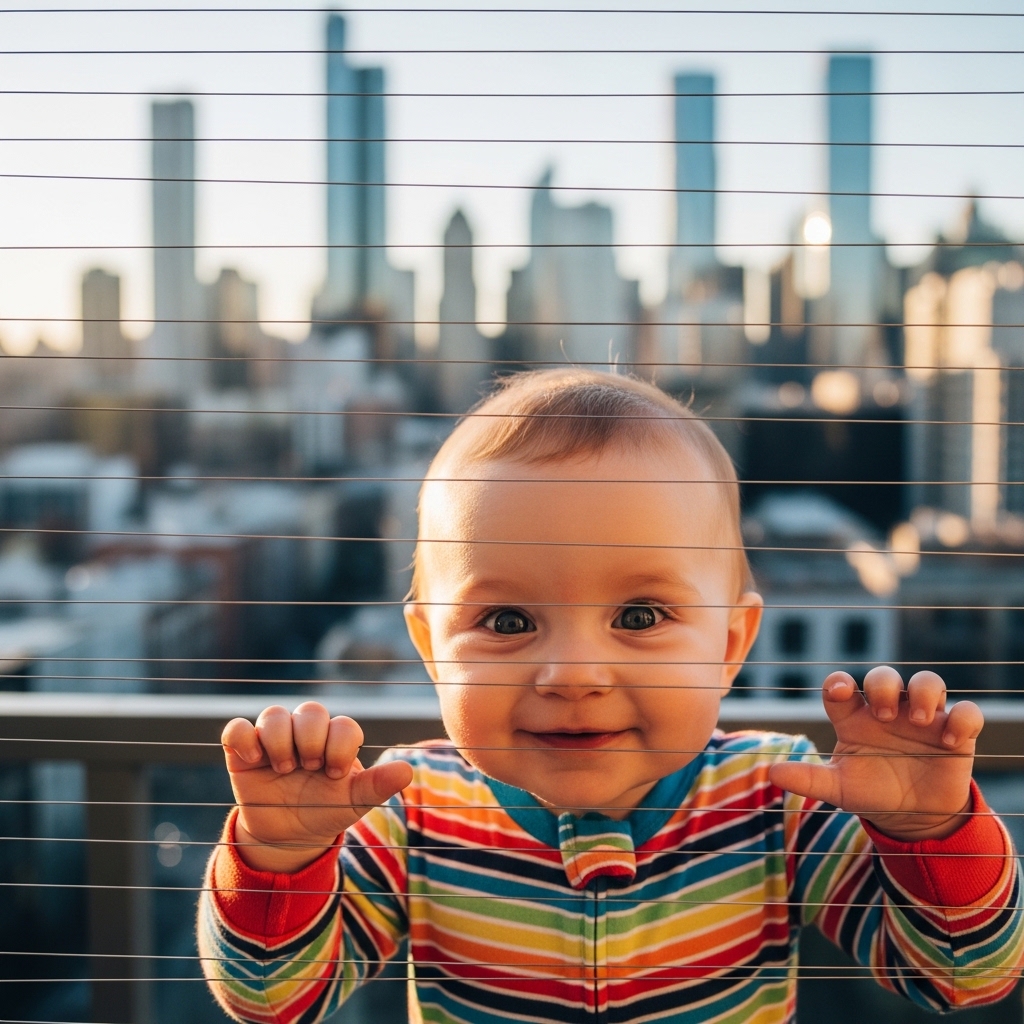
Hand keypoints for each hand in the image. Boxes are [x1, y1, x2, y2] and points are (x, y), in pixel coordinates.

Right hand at [221, 701, 412, 872]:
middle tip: (310, 767)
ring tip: (285, 768)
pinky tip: (254, 760)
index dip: (341, 747)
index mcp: (336, 740)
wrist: (287, 836)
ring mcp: (274, 739)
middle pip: (311, 711)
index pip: (344, 725)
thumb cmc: (325, 811)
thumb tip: (407, 771)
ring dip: (280, 740)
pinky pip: (236, 728)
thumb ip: (377, 785)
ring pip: (274, 714)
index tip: (336, 774)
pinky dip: (243, 739)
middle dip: (312, 740)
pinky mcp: (243, 750)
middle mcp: (306, 732)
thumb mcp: (352, 802)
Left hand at [769, 667, 982, 841]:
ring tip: (916, 718)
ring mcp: (922, 718)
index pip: (841, 686)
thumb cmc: (870, 791)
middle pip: (884, 676)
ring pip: (928, 681)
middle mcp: (888, 711)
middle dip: (882, 686)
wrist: (911, 816)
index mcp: (854, 718)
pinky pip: (967, 711)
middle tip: (883, 715)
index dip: (837, 682)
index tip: (839, 691)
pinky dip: (962, 718)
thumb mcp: (838, 788)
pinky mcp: (955, 734)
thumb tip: (773, 772)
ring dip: (923, 692)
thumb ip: (808, 778)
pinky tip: (950, 741)